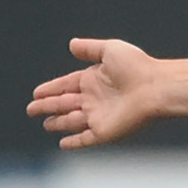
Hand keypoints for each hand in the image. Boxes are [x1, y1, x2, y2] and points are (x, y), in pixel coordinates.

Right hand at [28, 37, 163, 147]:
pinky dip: (74, 142)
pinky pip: (85, 139)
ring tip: (45, 124)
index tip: (37, 93)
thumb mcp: (109, 50)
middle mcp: (95, 98)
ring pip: (71, 121)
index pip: (66, 85)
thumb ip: (90, 48)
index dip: (51, 89)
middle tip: (32, 109)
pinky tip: (63, 143)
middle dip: (47, 106)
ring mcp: (99, 116)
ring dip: (58, 123)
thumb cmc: (136, 66)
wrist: (155, 87)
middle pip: (65, 103)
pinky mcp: (105, 132)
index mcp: (93, 79)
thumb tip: (72, 44)